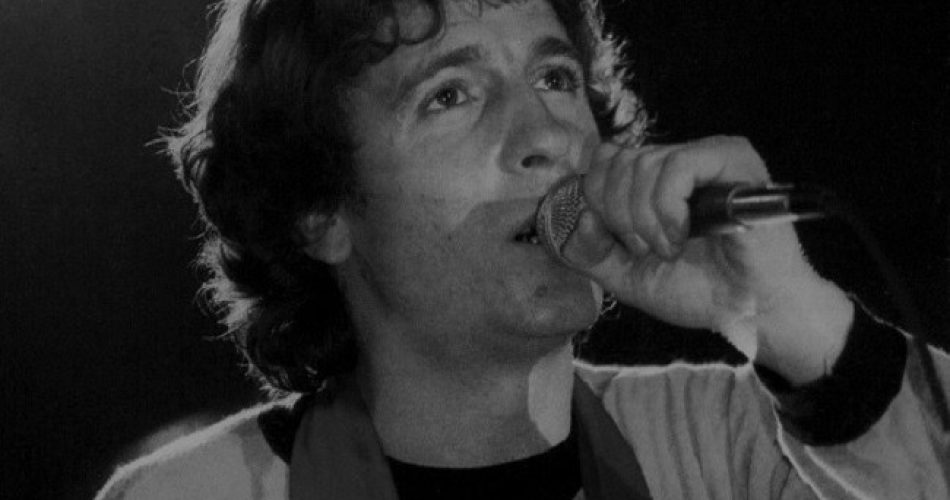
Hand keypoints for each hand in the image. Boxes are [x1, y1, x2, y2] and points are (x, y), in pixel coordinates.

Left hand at [563, 136, 853, 383]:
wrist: (751, 311)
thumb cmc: (698, 290)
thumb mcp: (626, 275)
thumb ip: (591, 250)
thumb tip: (578, 216)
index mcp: (654, 179)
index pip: (603, 160)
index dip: (598, 201)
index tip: (622, 243)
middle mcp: (678, 159)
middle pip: (617, 162)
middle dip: (620, 217)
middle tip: (649, 251)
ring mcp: (706, 155)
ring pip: (642, 164)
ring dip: (646, 220)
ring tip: (671, 249)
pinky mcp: (733, 160)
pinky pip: (678, 165)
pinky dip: (668, 208)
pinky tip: (682, 235)